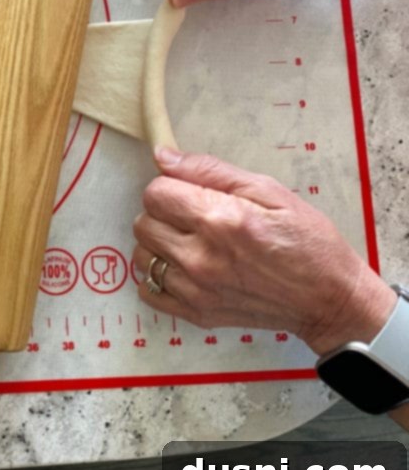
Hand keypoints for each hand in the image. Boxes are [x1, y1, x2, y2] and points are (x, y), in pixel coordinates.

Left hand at [133, 147, 395, 354]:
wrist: (328, 298)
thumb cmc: (305, 239)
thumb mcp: (267, 190)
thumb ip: (209, 170)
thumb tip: (163, 156)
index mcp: (219, 220)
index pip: (155, 193)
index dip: (169, 186)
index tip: (189, 192)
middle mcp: (200, 257)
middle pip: (143, 223)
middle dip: (162, 213)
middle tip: (191, 216)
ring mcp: (195, 290)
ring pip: (142, 255)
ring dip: (158, 244)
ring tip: (189, 242)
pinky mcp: (195, 313)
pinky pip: (148, 290)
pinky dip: (158, 277)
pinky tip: (183, 269)